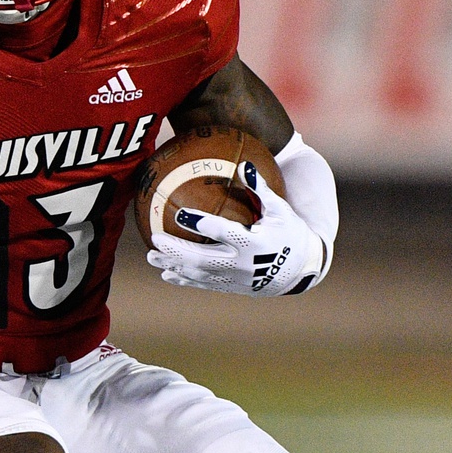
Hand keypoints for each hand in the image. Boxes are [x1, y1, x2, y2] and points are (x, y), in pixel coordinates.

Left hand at [147, 161, 324, 296]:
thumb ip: (261, 189)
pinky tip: (166, 274)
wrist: (300, 269)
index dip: (202, 224)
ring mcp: (236, 280)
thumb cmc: (288, 231)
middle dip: (178, 250)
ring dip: (174, 266)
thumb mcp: (280, 210)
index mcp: (256, 244)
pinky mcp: (232, 288)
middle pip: (205, 259)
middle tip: (155, 239)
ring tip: (151, 256)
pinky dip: (184, 280)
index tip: (180, 213)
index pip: (225, 233)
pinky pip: (204, 285)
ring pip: (200, 274)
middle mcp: (244, 265)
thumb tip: (244, 164)